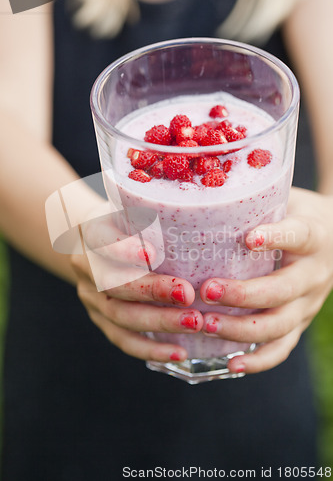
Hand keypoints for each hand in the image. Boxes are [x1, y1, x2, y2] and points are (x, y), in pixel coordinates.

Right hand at [71, 212, 201, 362]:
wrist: (96, 244)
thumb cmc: (128, 224)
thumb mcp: (134, 209)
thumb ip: (160, 215)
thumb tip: (223, 220)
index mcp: (92, 232)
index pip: (100, 239)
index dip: (122, 248)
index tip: (152, 253)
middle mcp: (87, 266)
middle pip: (113, 283)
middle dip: (151, 290)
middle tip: (187, 294)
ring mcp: (91, 297)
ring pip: (121, 315)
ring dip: (159, 321)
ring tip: (195, 323)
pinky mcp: (101, 319)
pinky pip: (123, 340)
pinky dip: (151, 349)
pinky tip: (180, 352)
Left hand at [199, 187, 332, 373]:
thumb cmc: (294, 215)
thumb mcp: (285, 200)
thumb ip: (254, 201)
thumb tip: (199, 196)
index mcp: (313, 236)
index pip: (298, 235)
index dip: (276, 238)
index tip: (248, 239)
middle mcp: (314, 273)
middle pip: (283, 290)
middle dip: (243, 294)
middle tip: (208, 290)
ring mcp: (308, 303)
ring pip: (279, 324)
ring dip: (241, 328)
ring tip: (206, 324)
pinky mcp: (300, 323)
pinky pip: (282, 348)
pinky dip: (258, 360)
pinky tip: (231, 365)